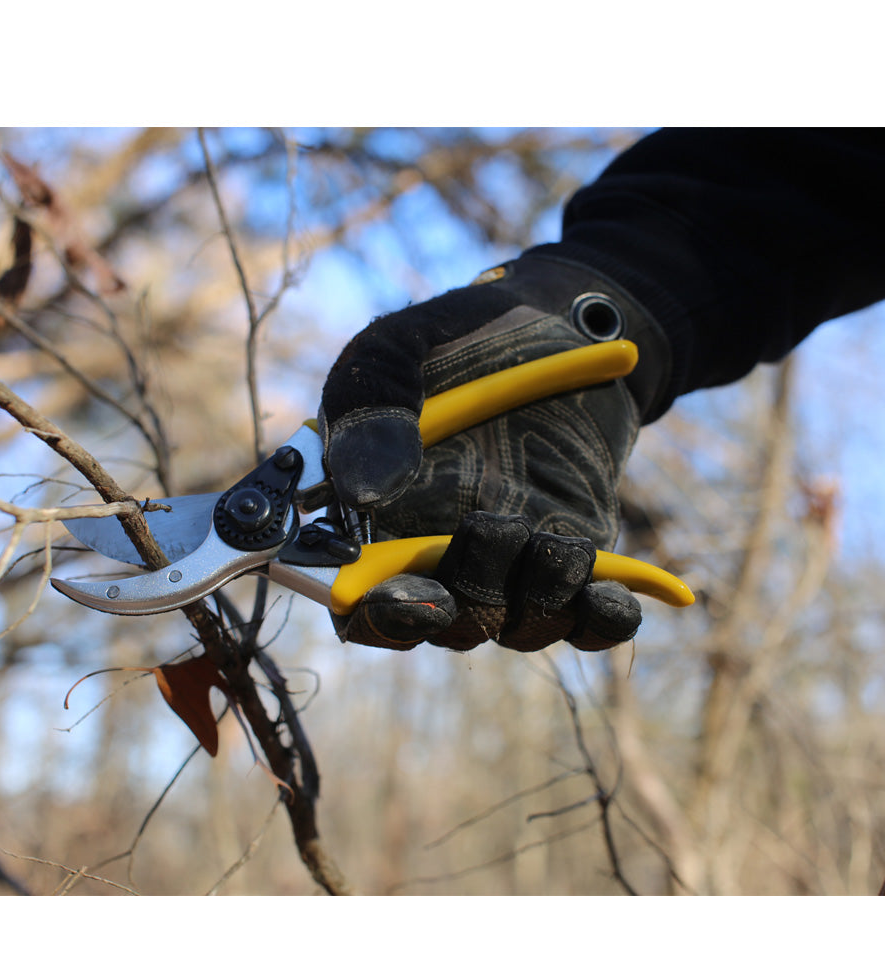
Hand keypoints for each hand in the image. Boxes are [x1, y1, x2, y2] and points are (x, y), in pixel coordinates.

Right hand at [319, 250, 669, 651]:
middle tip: (494, 528)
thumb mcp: (401, 347)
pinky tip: (613, 595)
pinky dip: (602, 619)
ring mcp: (511, 565)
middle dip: (469, 600)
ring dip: (538, 596)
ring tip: (558, 539)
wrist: (562, 323)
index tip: (422, 601)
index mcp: (377, 519)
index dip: (384, 618)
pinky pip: (587, 618)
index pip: (362, 604)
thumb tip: (362, 491)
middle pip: (444, 624)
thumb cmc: (465, 335)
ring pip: (515, 625)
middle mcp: (439, 556)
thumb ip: (370, 405)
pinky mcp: (574, 563)